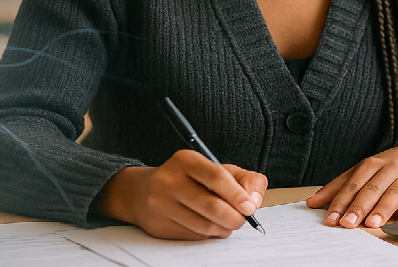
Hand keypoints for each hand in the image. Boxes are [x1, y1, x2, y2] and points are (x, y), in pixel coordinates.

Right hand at [92, 149, 267, 239]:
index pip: (216, 177)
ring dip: (224, 228)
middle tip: (242, 219)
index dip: (237, 195)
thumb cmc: (186, 179)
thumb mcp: (215, 168)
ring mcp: (160, 204)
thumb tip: (254, 201)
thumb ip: (243, 179)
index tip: (250, 207)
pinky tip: (208, 226)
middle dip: (235, 217)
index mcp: (185, 160)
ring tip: (227, 223)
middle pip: (211, 206)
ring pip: (204, 225)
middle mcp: (169, 180)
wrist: (142, 192)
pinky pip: (193, 236)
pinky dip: (208, 234)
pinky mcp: (158, 225)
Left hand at [305, 143, 397, 228]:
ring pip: (395, 192)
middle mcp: (390, 168)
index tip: (331, 219)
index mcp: (371, 164)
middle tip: (348, 223)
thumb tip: (313, 202)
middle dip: (359, 206)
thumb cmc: (390, 167)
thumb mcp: (363, 171)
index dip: (341, 202)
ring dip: (383, 208)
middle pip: (372, 188)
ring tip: (372, 222)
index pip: (353, 184)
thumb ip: (339, 186)